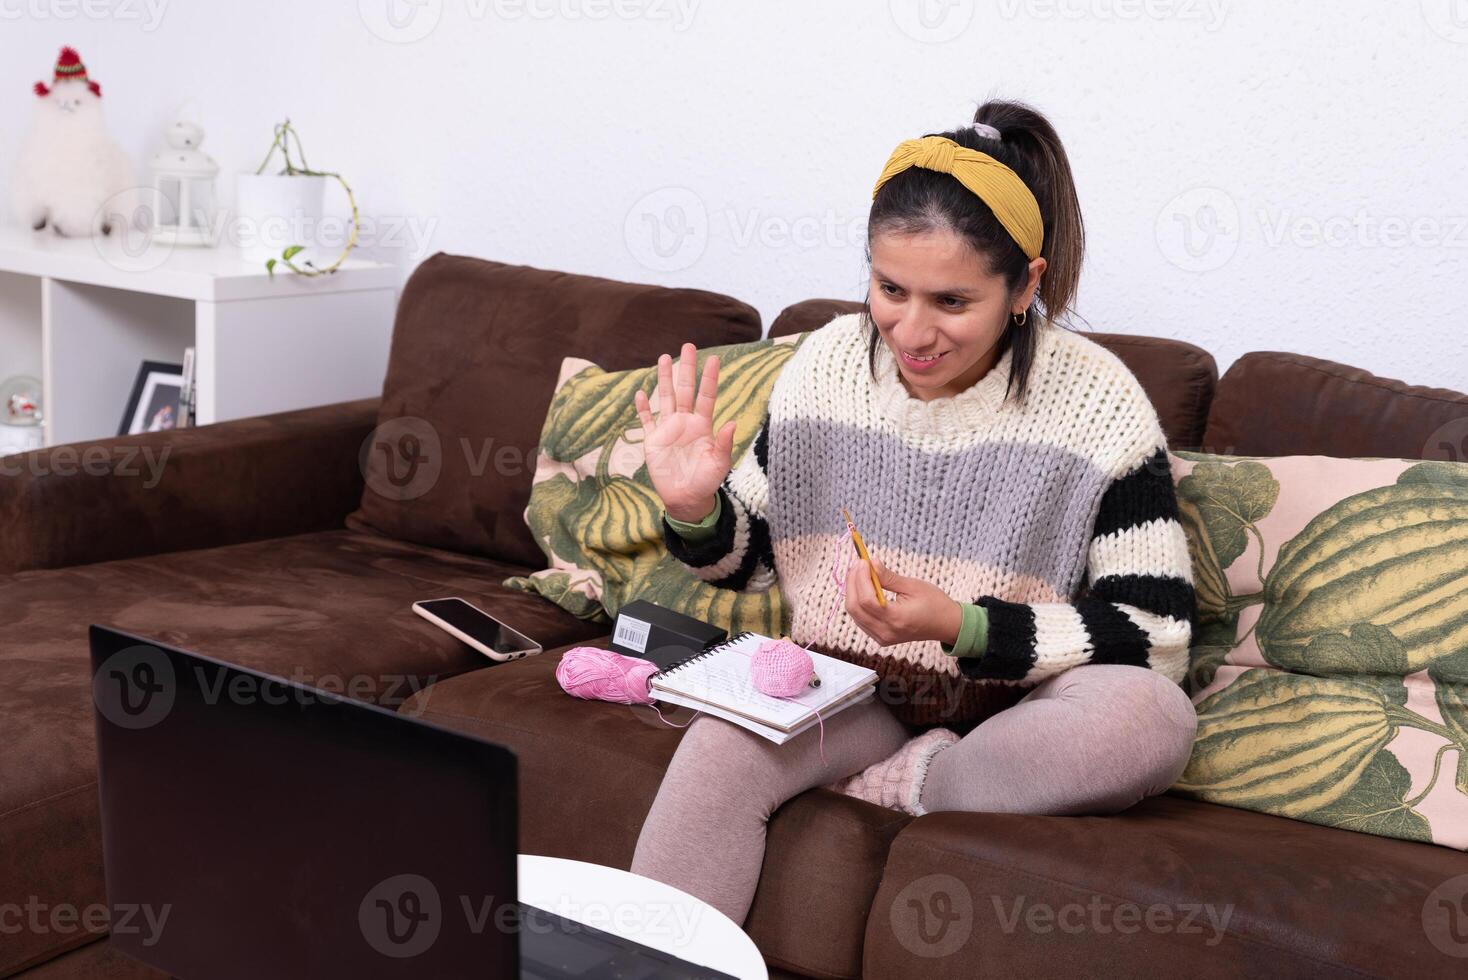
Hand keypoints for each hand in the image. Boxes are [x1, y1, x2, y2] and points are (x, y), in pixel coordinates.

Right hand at [633, 342, 736, 522]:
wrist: (686, 498)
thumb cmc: (706, 481)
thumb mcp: (719, 464)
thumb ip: (723, 444)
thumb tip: (732, 423)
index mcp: (702, 425)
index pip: (706, 396)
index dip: (709, 378)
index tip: (714, 359)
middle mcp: (685, 422)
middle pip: (684, 390)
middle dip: (686, 369)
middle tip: (688, 346)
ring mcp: (668, 429)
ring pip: (665, 398)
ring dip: (664, 379)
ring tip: (664, 358)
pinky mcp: (653, 441)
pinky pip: (646, 421)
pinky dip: (642, 408)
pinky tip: (641, 393)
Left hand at [845, 552, 962, 647]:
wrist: (946, 624)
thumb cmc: (934, 603)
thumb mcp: (913, 586)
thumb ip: (888, 577)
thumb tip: (871, 563)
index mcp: (897, 618)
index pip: (866, 600)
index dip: (860, 578)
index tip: (862, 561)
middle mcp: (886, 632)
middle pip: (855, 608)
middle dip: (852, 583)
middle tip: (858, 564)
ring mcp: (882, 638)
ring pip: (855, 614)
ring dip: (852, 591)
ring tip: (859, 573)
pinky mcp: (880, 638)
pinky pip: (860, 620)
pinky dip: (857, 602)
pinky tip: (863, 588)